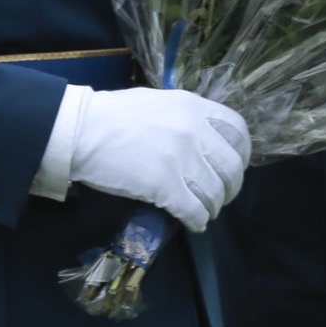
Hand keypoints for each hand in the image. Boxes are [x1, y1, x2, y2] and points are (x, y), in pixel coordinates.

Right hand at [69, 88, 249, 231]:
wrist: (83, 130)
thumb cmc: (113, 115)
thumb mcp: (160, 103)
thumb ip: (185, 117)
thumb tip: (199, 137)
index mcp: (194, 108)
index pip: (237, 131)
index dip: (242, 153)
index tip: (236, 166)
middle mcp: (195, 132)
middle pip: (232, 166)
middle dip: (231, 186)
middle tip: (222, 196)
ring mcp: (182, 159)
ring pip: (215, 192)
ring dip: (213, 207)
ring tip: (205, 212)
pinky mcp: (165, 186)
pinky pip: (194, 210)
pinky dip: (198, 220)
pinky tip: (194, 223)